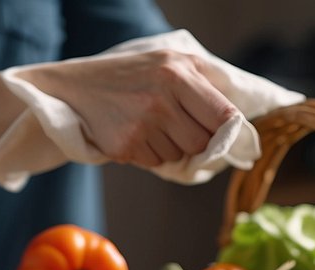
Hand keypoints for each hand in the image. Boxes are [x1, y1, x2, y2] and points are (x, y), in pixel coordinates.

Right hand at [24, 50, 238, 167]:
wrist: (76, 88)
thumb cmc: (132, 75)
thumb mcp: (170, 61)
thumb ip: (206, 81)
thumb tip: (239, 118)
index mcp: (178, 74)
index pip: (223, 115)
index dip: (229, 131)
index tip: (230, 137)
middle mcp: (161, 99)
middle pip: (202, 142)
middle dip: (195, 139)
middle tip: (177, 124)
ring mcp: (142, 124)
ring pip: (179, 155)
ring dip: (171, 146)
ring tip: (150, 123)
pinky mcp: (126, 146)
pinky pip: (157, 162)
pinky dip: (151, 153)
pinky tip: (135, 132)